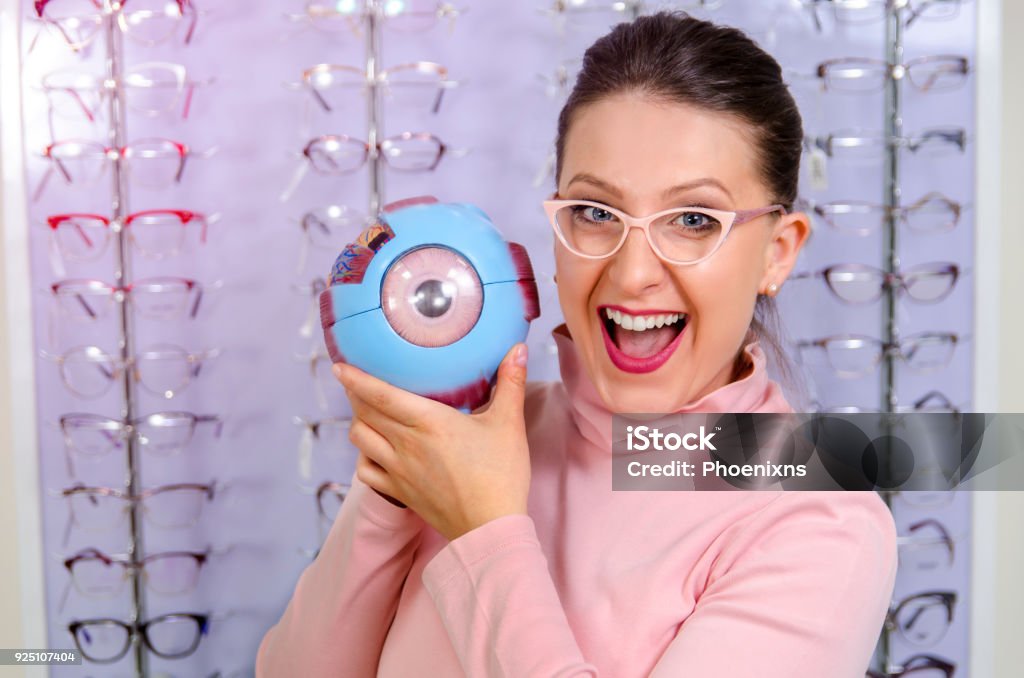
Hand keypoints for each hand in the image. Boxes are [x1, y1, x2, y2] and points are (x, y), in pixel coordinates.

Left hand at [334, 344, 530, 541]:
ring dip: (358, 422)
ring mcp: (398, 471)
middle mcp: (406, 444)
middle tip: (356, 381)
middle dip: (355, 394)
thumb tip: (518, 349)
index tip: (340, 366)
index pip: (380, 395)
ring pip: (360, 440)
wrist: (491, 528)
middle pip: (364, 413)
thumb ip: (511, 383)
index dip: (356, 378)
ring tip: (366, 412)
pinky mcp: (399, 492)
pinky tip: (374, 450)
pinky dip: (363, 456)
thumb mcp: (509, 424)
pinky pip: (366, 471)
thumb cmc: (501, 475)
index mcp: (428, 422)